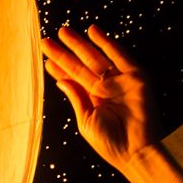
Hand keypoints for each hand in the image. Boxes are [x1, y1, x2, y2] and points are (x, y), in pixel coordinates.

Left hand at [39, 26, 156, 172]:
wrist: (136, 151)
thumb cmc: (110, 143)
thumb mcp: (86, 120)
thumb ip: (76, 97)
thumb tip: (61, 81)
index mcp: (93, 102)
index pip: (74, 81)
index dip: (60, 69)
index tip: (46, 59)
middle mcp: (106, 90)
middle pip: (81, 67)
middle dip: (64, 53)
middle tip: (46, 41)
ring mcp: (120, 82)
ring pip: (96, 58)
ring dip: (80, 44)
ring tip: (62, 32)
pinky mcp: (136, 78)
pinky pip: (120, 56)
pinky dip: (107, 43)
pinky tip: (92, 31)